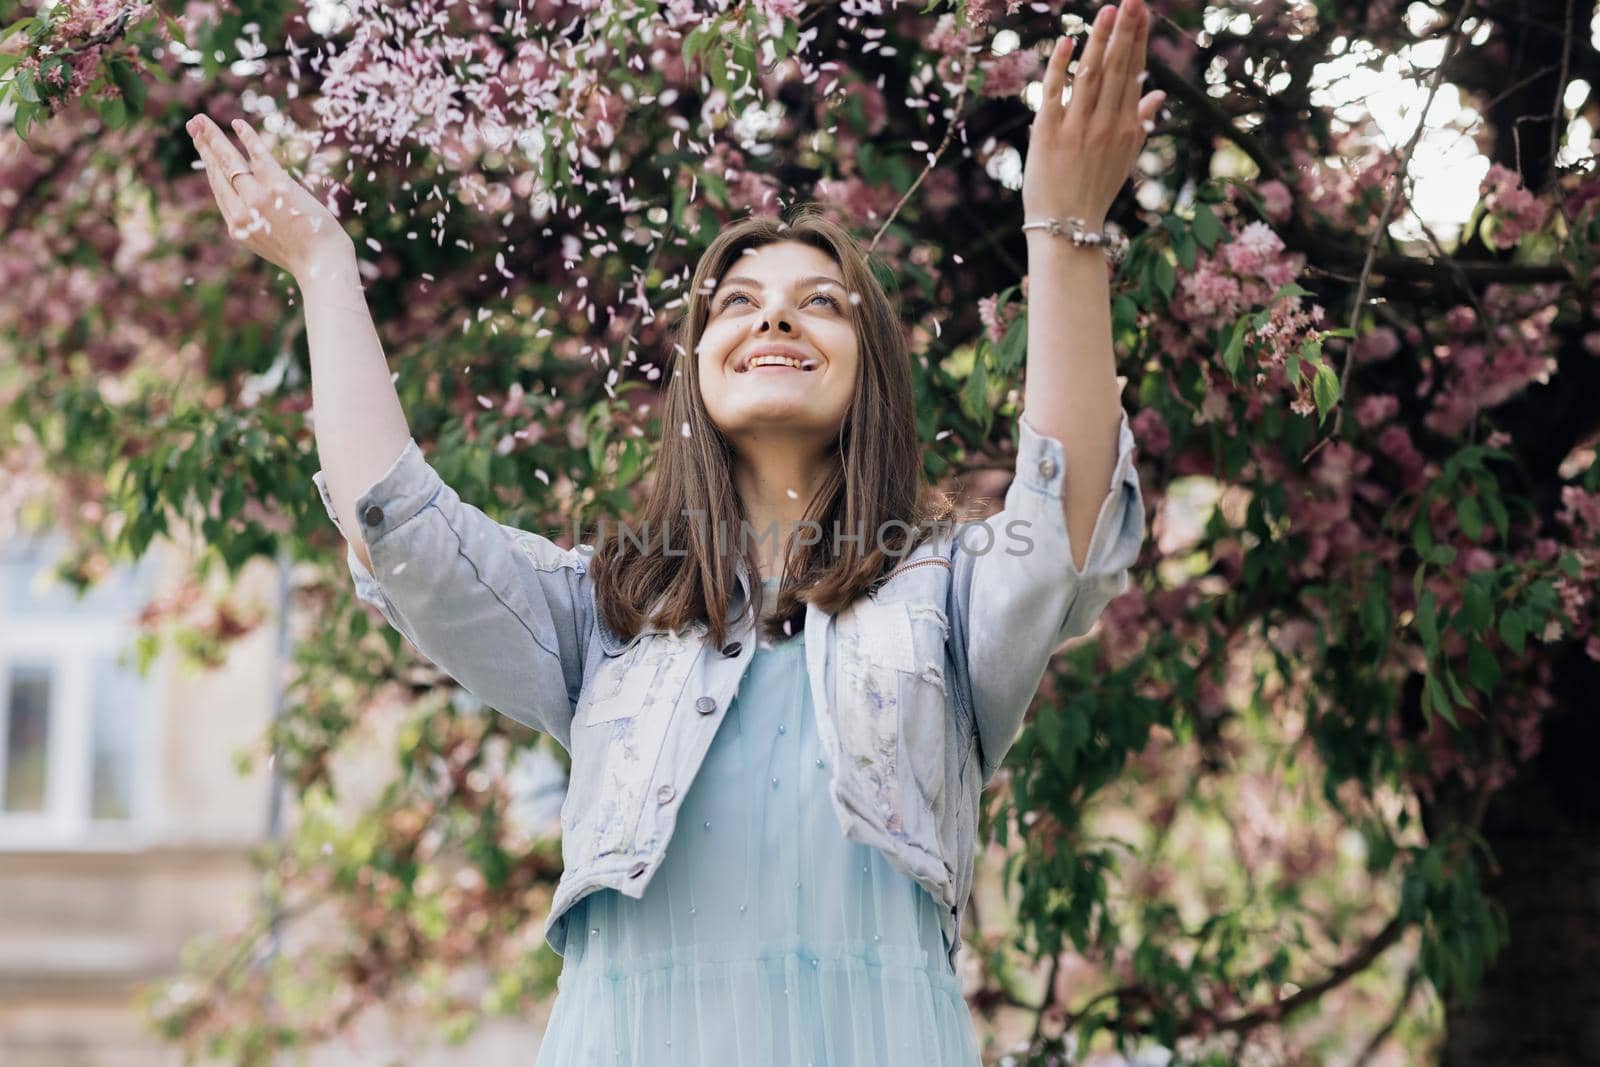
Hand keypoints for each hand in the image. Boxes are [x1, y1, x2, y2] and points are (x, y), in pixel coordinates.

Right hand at [185, 113, 350, 280]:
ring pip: (230, 161)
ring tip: (201, 120)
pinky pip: (259, 156)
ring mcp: (258, 198)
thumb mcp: (270, 244)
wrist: (322, 266)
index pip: (219, 189)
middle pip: (218, 172)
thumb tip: (253, 208)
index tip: (204, 150)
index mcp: (238, 227)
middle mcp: (241, 211)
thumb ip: (257, 225)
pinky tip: (237, 124)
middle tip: (193, 124)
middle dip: (204, 146)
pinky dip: (248, 138)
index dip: (210, 167)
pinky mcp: (278, 188)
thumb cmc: (305, 259)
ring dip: (214, 137)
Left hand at [1021, 0, 1166, 231]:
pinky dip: (1060, 66)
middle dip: (1125, 32)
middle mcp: (1105, 125)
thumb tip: (1160, 94)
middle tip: (1131, 0)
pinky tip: (1068, 40)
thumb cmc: (1095, 191)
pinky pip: (1055, 92)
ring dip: (1099, 41)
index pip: (1133, 75)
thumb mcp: (1125, 160)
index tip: (1140, 12)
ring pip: (1090, 76)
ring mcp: (1077, 128)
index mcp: (1127, 129)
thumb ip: (1142, 123)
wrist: (1066, 226)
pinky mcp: (1048, 134)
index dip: (1137, 42)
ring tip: (1107, 11)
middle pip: (1117, 70)